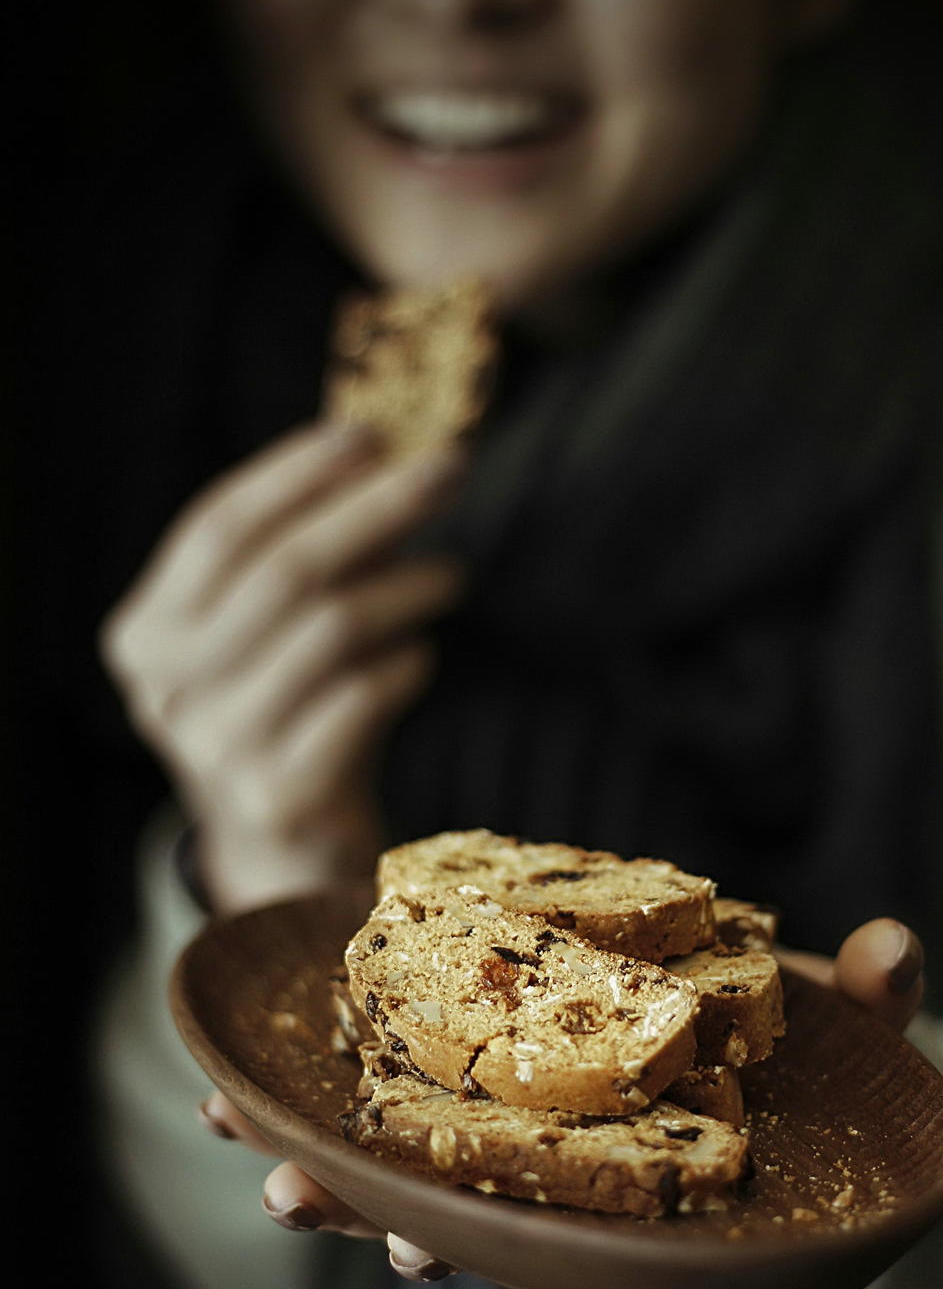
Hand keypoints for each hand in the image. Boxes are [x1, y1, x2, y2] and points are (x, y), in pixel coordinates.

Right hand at [100, 421, 465, 913]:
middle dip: (373, 506)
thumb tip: (384, 457)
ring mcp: (217, 748)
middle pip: (282, 569)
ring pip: (327, 628)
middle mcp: (165, 691)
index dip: (295, 472)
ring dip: (405, 586)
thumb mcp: (265, 641)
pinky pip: (360, 698)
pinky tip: (422, 656)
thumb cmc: (286, 718)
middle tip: (447, 469)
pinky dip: (403, 665)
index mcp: (144, 635)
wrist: (282, 856)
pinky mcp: (279, 795)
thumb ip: (294, 562)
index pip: (217, 527)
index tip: (369, 433)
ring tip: (451, 574)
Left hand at [195, 915, 924, 1283]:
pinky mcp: (487, 1041)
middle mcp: (556, 1153)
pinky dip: (336, 1050)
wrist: (769, 1037)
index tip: (415, 1249)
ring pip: (403, 1138)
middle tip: (288, 1191)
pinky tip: (255, 1040)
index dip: (478, 1233)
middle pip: (445, 1192)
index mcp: (630, 1170)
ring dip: (316, 1130)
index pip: (545, 1218)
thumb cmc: (804, 1055)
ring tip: (227, 1114)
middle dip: (365, 1198)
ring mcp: (513, 1103)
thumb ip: (869, 1001)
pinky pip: (402, 1056)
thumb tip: (897, 954)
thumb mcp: (844, 1033)